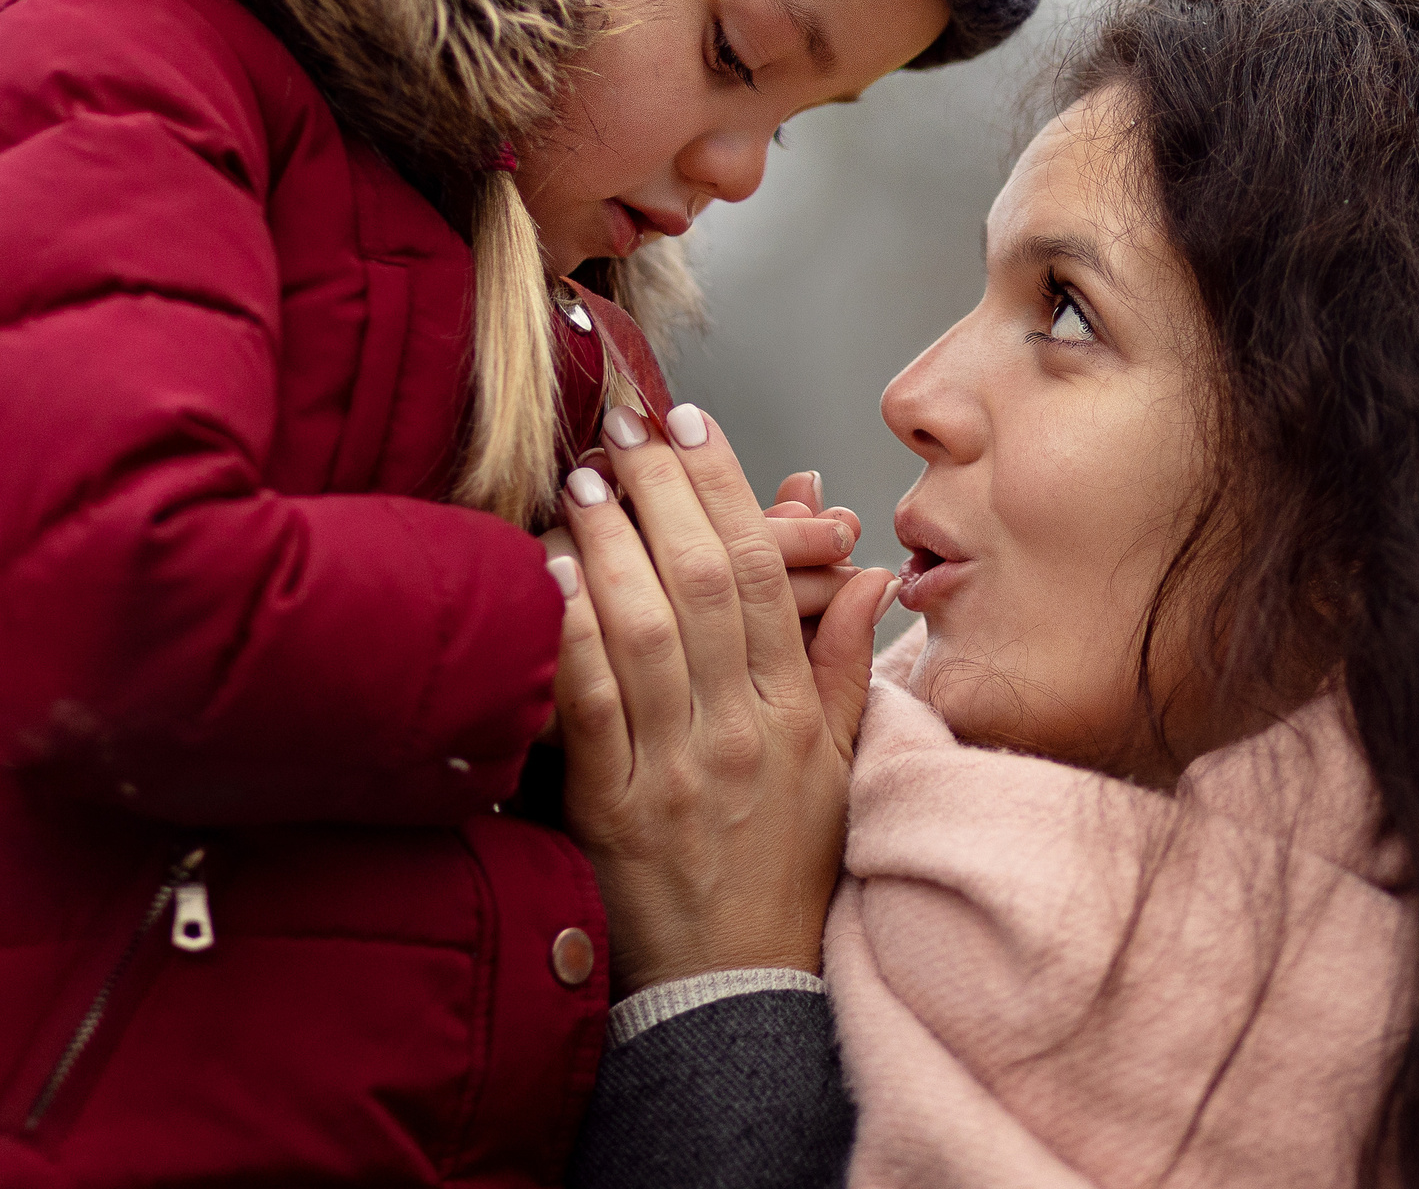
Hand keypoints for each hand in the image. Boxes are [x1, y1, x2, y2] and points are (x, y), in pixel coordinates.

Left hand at [551, 402, 895, 993]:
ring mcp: (678, 771)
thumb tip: (870, 573)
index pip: (761, 570)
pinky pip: (590, 706)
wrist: (737, 996)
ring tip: (581, 479)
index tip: (692, 422)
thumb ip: (847, 665)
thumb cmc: (785, 879)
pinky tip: (548, 578)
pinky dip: (570, 635)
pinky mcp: (614, 814)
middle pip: (702, 580)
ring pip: (646, 629)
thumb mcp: (842, 768)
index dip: (725, 485)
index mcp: (795, 713)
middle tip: (623, 425)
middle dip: (661, 489)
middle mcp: (741, 731)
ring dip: (612, 542)